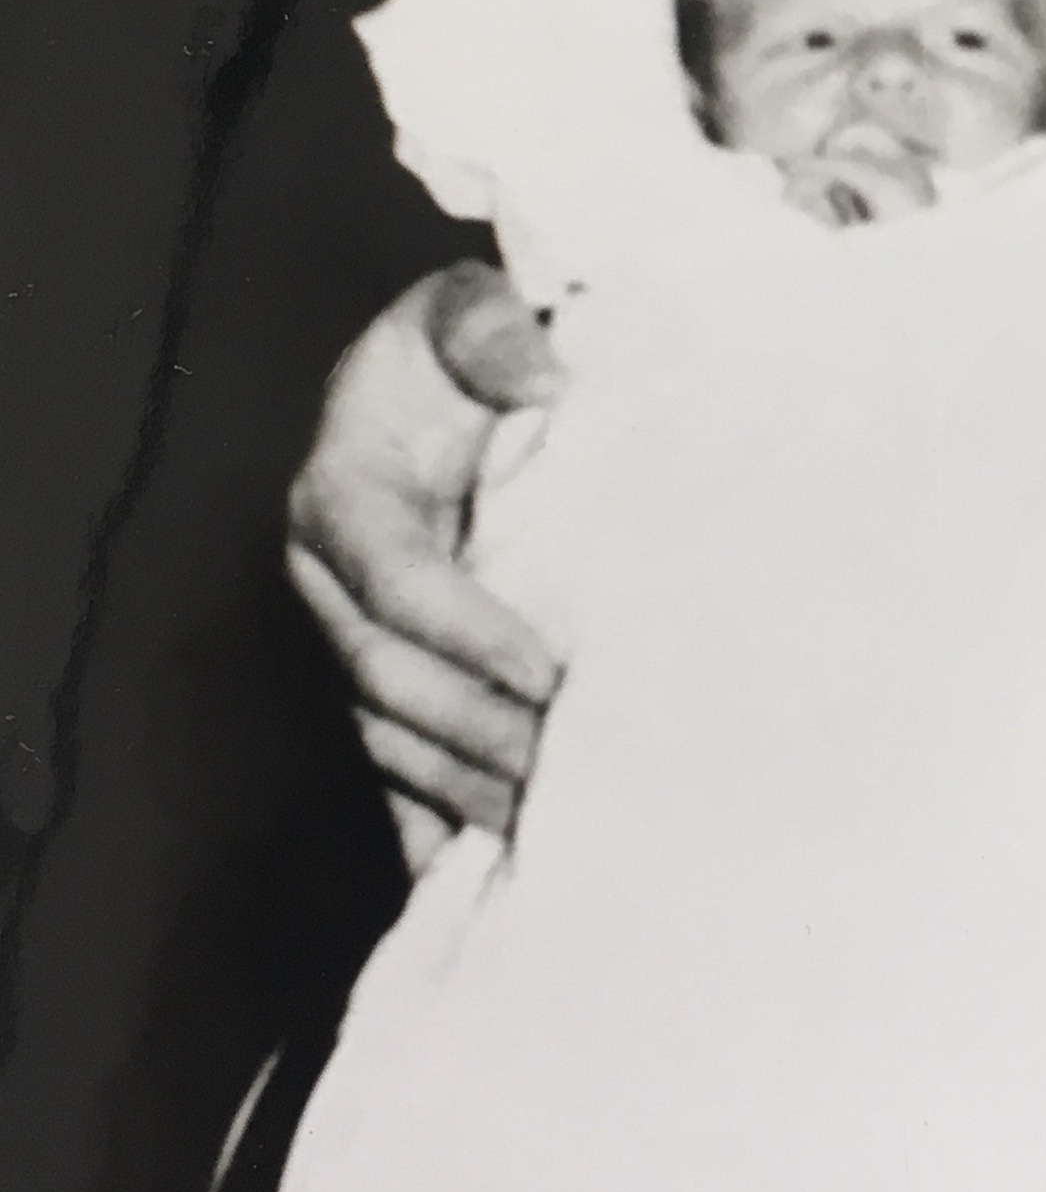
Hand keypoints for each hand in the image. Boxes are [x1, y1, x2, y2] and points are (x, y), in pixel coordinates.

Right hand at [286, 263, 565, 861]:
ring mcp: (349, 640)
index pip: (398, 581)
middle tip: (570, 769)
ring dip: (468, 789)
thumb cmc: (461, 345)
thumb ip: (492, 327)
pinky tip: (479, 883)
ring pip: (391, 738)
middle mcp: (329, 580)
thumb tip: (543, 373)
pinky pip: (392, 770)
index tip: (551, 673)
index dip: (471, 633)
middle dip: (480, 732)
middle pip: (389, 680)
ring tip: (554, 827)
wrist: (437, 382)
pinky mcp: (381, 680)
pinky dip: (430, 829)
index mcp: (341, 493)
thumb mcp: (469, 307)